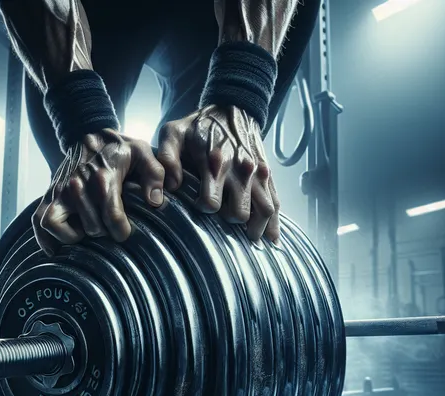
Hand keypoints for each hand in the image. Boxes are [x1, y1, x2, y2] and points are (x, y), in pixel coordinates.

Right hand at [33, 129, 165, 255]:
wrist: (87, 132)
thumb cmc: (118, 147)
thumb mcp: (142, 151)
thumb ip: (155, 173)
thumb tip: (155, 201)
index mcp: (103, 178)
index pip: (112, 217)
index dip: (122, 231)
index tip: (125, 231)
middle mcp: (78, 186)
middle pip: (91, 228)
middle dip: (104, 233)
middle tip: (109, 227)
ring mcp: (60, 192)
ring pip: (58, 227)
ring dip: (74, 236)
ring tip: (86, 230)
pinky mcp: (49, 195)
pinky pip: (39, 223)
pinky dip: (45, 238)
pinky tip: (56, 248)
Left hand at [156, 105, 279, 243]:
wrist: (232, 107)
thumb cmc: (197, 126)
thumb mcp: (173, 133)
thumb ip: (167, 159)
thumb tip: (172, 187)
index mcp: (215, 163)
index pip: (211, 204)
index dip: (203, 210)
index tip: (197, 206)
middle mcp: (241, 171)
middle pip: (239, 214)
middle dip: (228, 222)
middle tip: (219, 219)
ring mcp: (258, 173)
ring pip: (265, 212)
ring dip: (254, 229)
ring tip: (244, 238)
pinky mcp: (268, 175)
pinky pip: (277, 203)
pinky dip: (274, 225)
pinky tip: (270, 239)